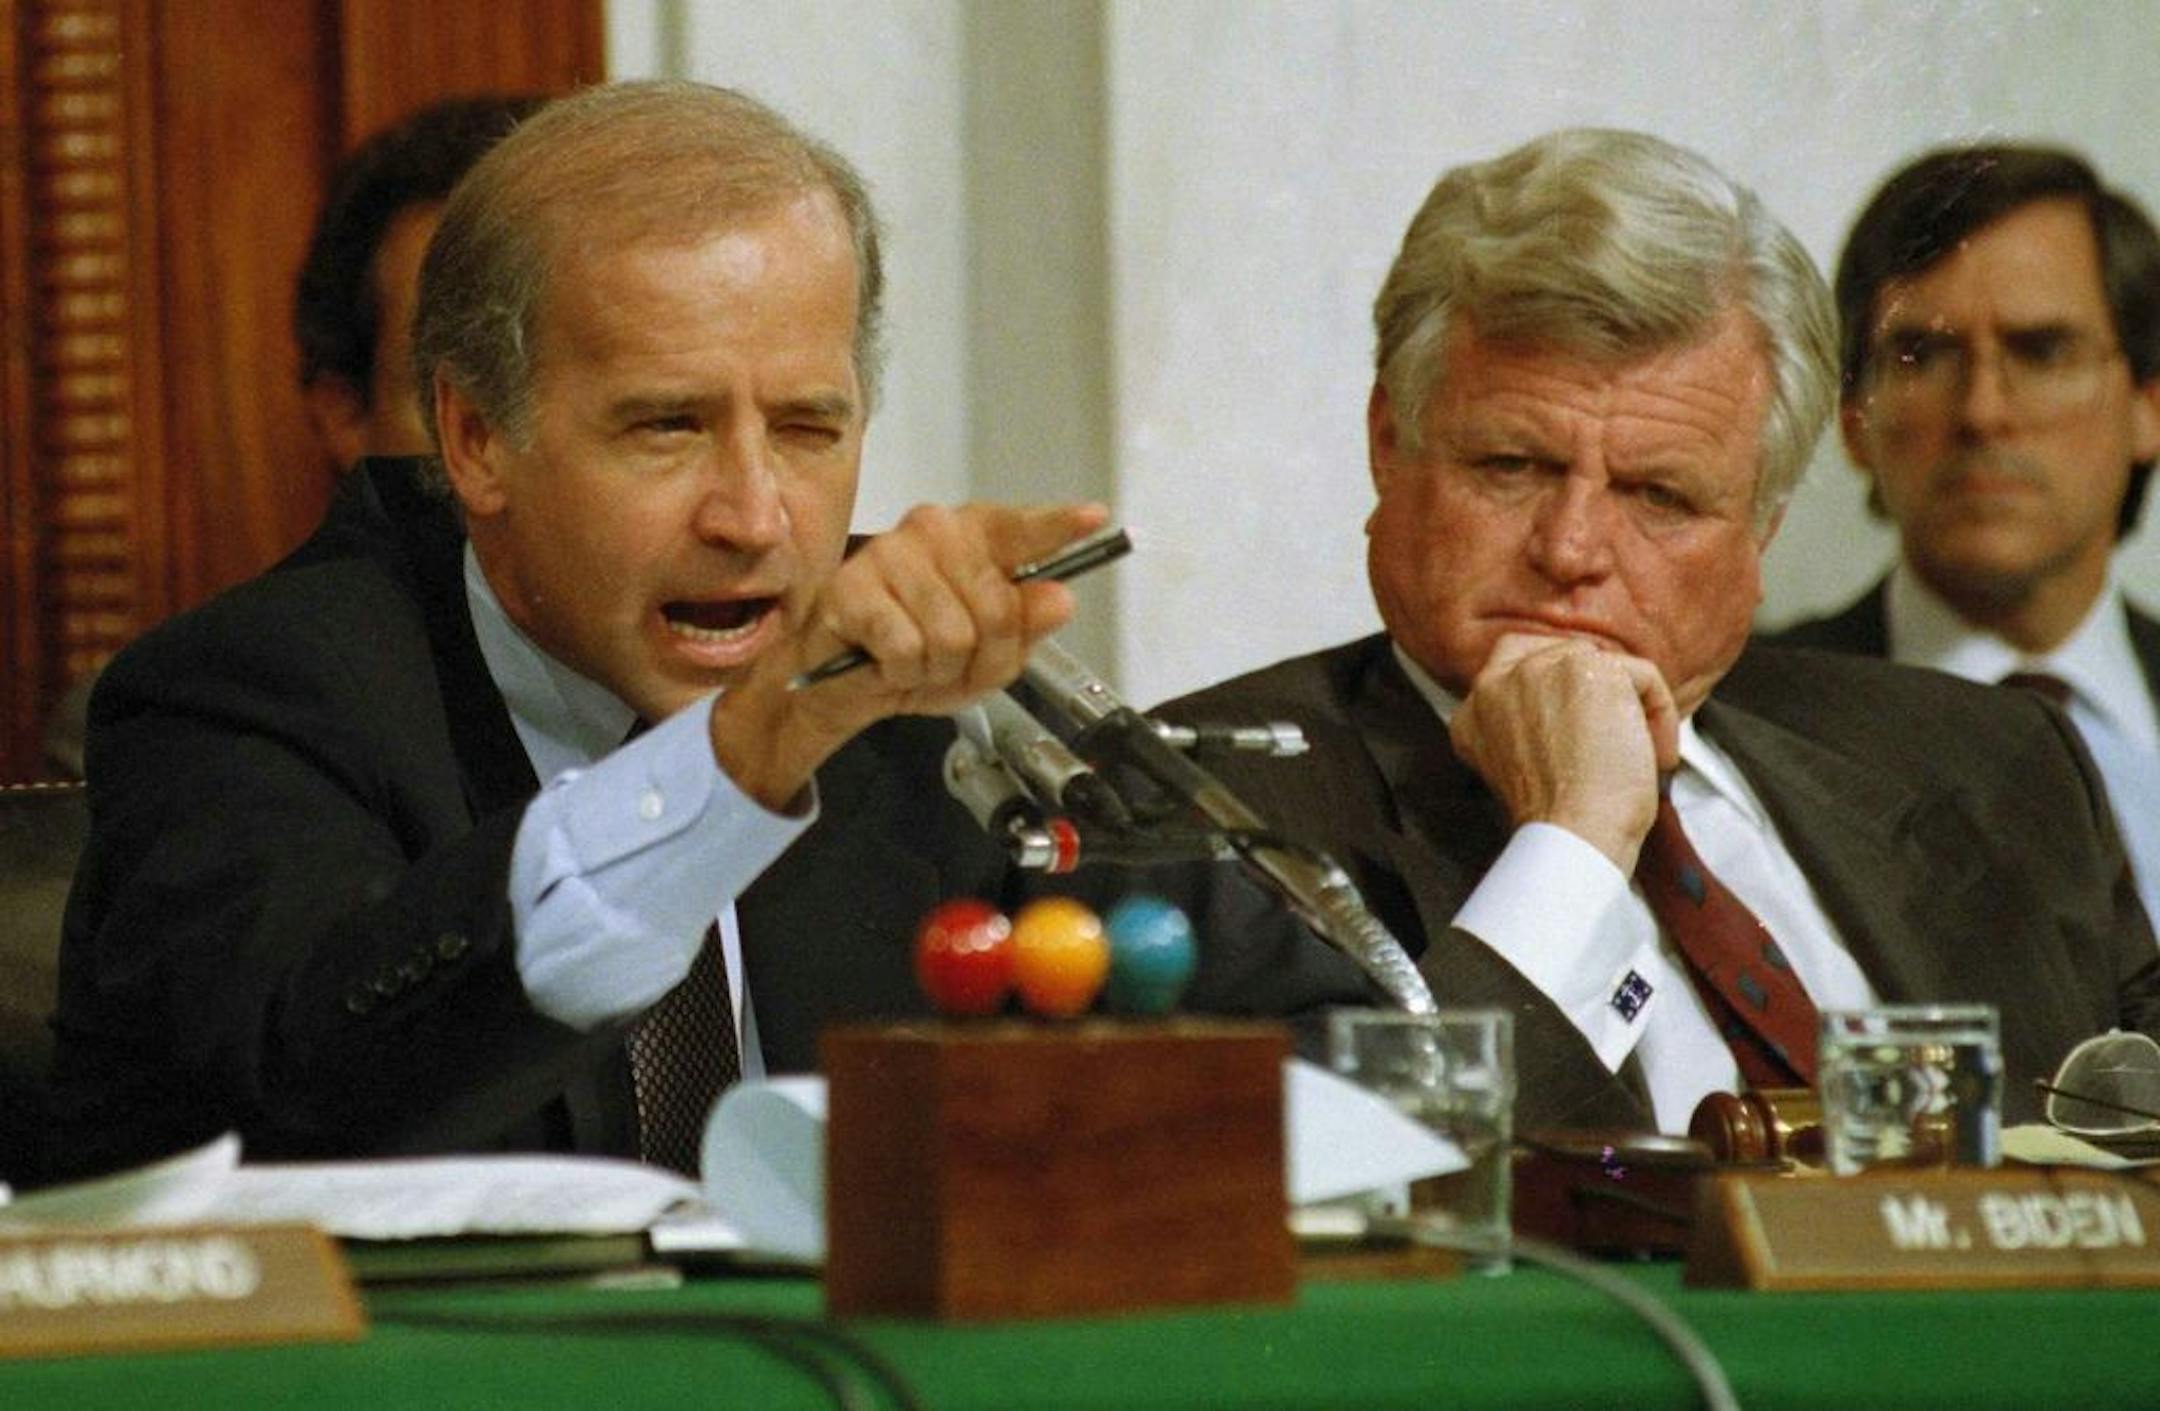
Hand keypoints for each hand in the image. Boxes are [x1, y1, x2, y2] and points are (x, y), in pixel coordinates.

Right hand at [712, 501, 1109, 807]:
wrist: (841, 685)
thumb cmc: (918, 657)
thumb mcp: (987, 655)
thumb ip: (1025, 625)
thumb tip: (1057, 598)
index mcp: (974, 538)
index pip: (1020, 529)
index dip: (1057, 526)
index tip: (1094, 517)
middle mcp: (934, 532)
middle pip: (995, 608)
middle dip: (983, 656)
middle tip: (954, 664)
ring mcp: (891, 555)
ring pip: (952, 635)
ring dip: (938, 670)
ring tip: (916, 662)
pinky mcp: (853, 588)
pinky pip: (907, 648)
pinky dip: (902, 673)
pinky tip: (886, 661)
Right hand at [1448, 632, 1679, 871]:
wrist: (1574, 836)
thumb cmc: (1560, 820)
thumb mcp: (1521, 766)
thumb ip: (1530, 725)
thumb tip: (1577, 706)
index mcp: (1474, 712)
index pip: (1514, 666)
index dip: (1558, 690)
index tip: (1581, 723)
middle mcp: (1496, 683)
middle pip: (1564, 656)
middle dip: (1598, 693)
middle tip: (1616, 738)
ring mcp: (1537, 669)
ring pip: (1605, 667)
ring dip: (1631, 708)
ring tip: (1636, 755)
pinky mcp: (1585, 667)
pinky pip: (1641, 675)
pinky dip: (1660, 715)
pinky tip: (1654, 756)